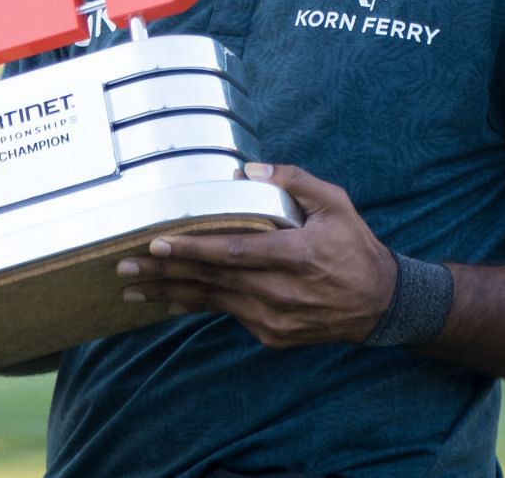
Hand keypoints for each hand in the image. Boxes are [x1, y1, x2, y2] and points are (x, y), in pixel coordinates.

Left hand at [115, 163, 396, 348]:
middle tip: (125, 268)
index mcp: (295, 256)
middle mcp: (279, 292)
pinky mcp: (271, 335)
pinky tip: (169, 301)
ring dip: (169, 295)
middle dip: (165, 274)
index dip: (193, 249)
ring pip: (212, 302)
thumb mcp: (336, 204)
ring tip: (133, 289)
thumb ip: (295, 182)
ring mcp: (273, 318)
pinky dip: (196, 307)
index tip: (159, 244)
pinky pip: (227, 315)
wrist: (379, 305)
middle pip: (211, 281)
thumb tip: (250, 168)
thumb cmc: (355, 247)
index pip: (233, 252)